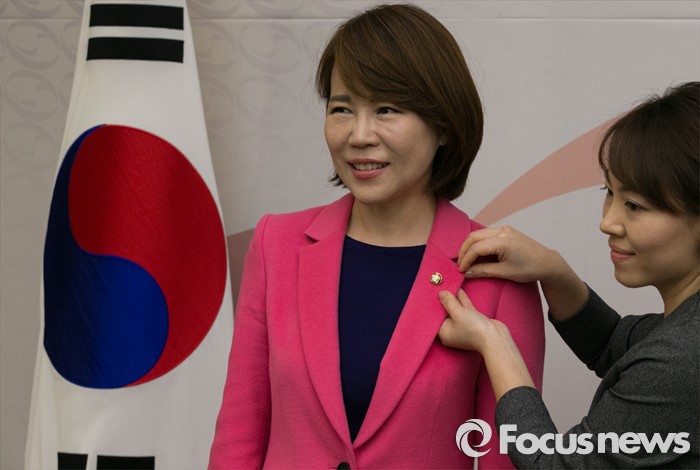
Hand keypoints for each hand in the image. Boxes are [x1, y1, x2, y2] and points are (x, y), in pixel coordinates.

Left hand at [438, 289, 535, 398]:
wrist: (495, 338)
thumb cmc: (474, 330)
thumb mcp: (458, 313)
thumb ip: (449, 302)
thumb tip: (440, 293)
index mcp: (444, 333)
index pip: (434, 318)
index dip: (432, 306)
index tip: (429, 294)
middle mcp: (452, 330)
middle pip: (444, 313)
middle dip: (442, 300)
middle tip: (437, 287)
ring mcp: (463, 325)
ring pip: (455, 309)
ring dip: (453, 298)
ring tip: (447, 285)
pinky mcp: (473, 321)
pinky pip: (464, 308)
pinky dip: (462, 300)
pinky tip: (459, 289)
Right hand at [458, 226, 588, 320]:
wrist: (547, 262)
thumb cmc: (529, 268)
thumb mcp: (505, 272)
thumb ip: (483, 271)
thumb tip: (467, 272)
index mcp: (502, 241)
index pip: (476, 248)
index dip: (466, 259)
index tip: (461, 270)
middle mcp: (502, 231)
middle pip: (474, 237)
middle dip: (464, 251)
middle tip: (460, 264)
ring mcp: (504, 229)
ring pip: (479, 234)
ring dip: (470, 246)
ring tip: (466, 260)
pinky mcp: (506, 231)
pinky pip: (486, 234)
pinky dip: (479, 243)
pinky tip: (477, 254)